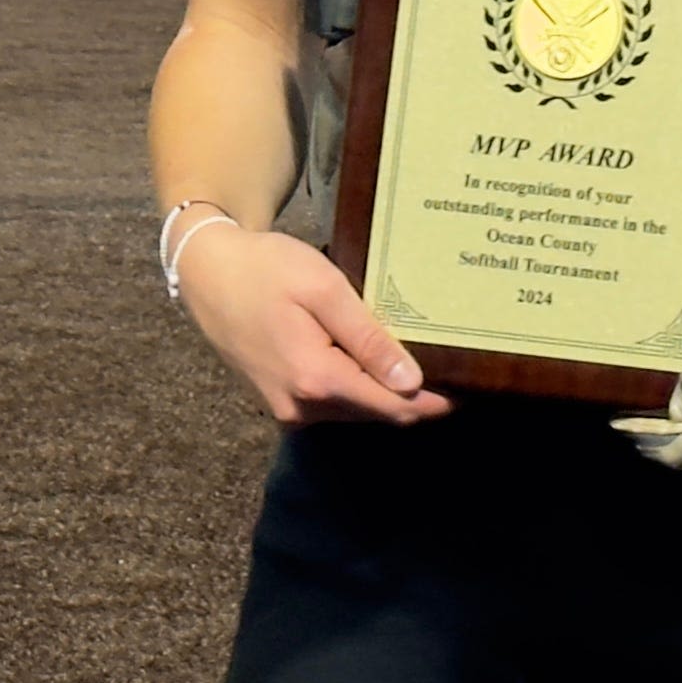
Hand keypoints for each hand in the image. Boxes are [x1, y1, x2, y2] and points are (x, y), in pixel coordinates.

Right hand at [174, 221, 453, 429]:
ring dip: (388, 391)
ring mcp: (289, 409)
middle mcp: (302, 408)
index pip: (394, 408)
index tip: (474, 385)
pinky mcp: (282, 401)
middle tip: (456, 363)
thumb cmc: (266, 269)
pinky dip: (361, 387)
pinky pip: (335, 403)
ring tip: (423, 354)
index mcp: (316, 380)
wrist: (207, 272)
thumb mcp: (323, 290)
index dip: (437, 401)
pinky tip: (376, 357)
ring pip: (358, 411)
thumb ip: (368, 339)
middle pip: (379, 413)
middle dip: (417, 396)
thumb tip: (412, 383)